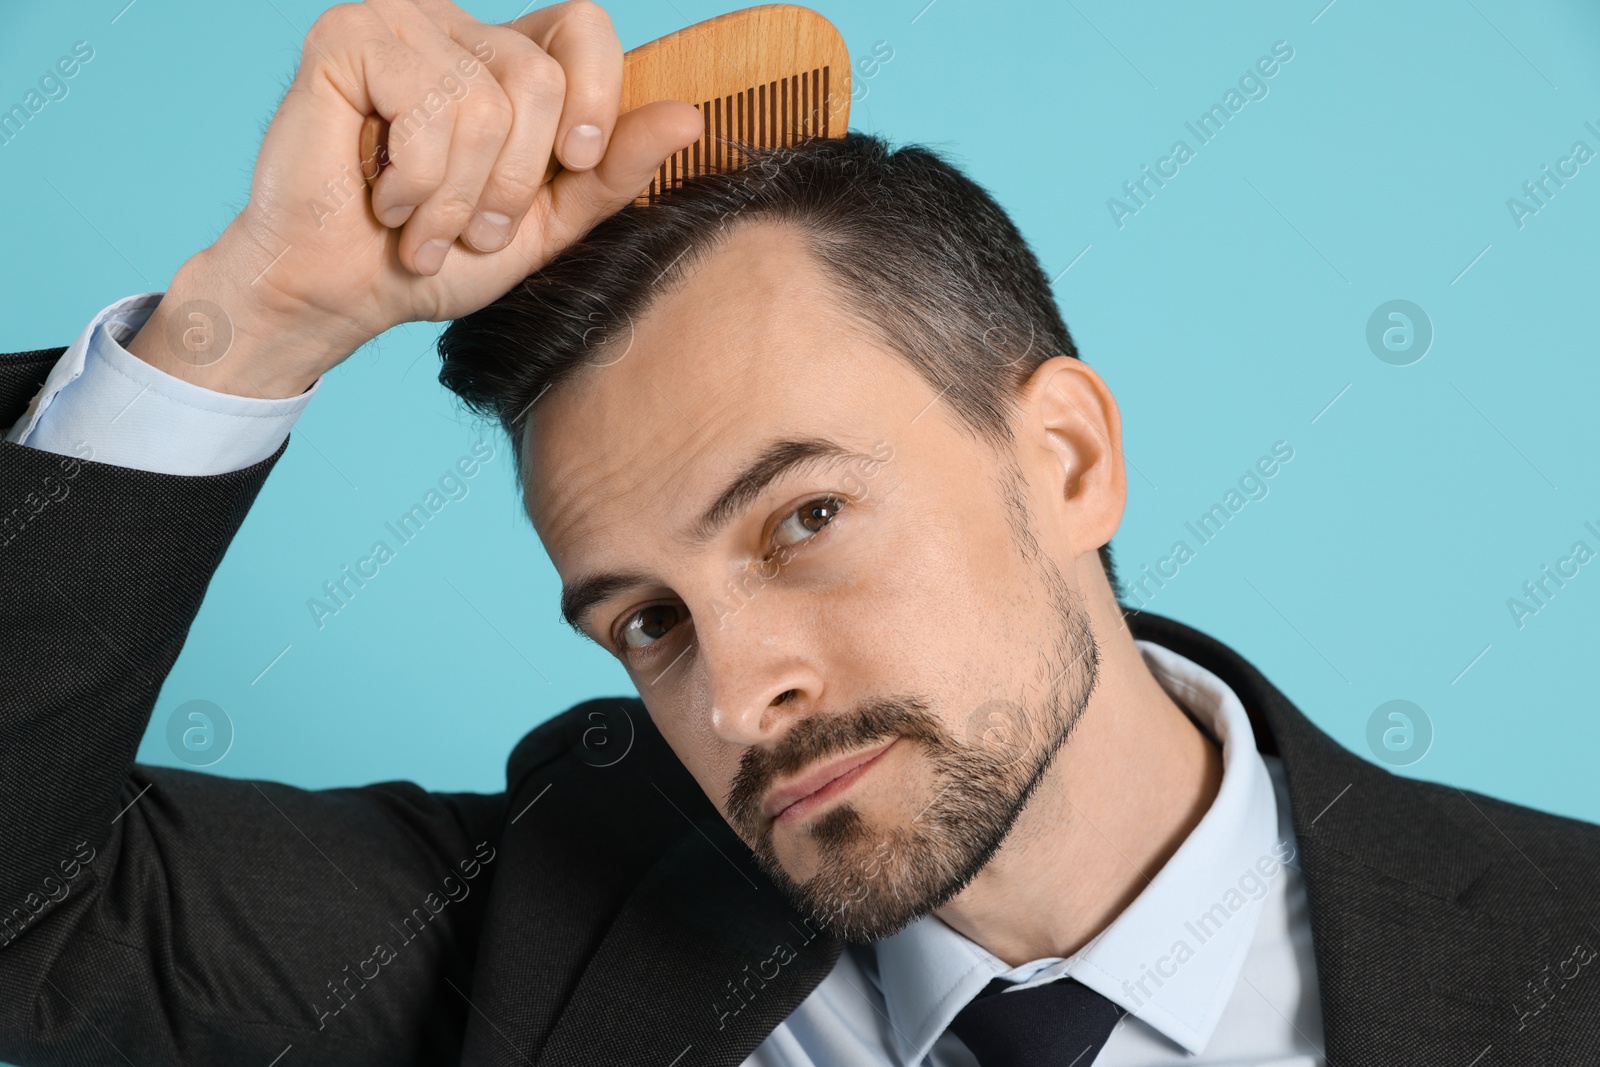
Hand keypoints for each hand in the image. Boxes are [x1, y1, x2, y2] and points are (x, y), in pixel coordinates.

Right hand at [128, 0, 701, 398]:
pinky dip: (414, 179)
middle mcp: (457, 29)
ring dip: (457, 196)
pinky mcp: (347, 39)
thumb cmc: (441, 260)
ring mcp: (400, 24)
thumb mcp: (549, 223)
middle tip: (471, 229)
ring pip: (484, 100)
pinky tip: (384, 200)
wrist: (346, 296)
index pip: (584, 27)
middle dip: (513, 180)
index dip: (595, 98)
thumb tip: (688, 117)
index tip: (575, 165)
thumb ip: (613, 172)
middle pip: (541, 76)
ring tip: (424, 228)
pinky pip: (423, 103)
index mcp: (508, 61)